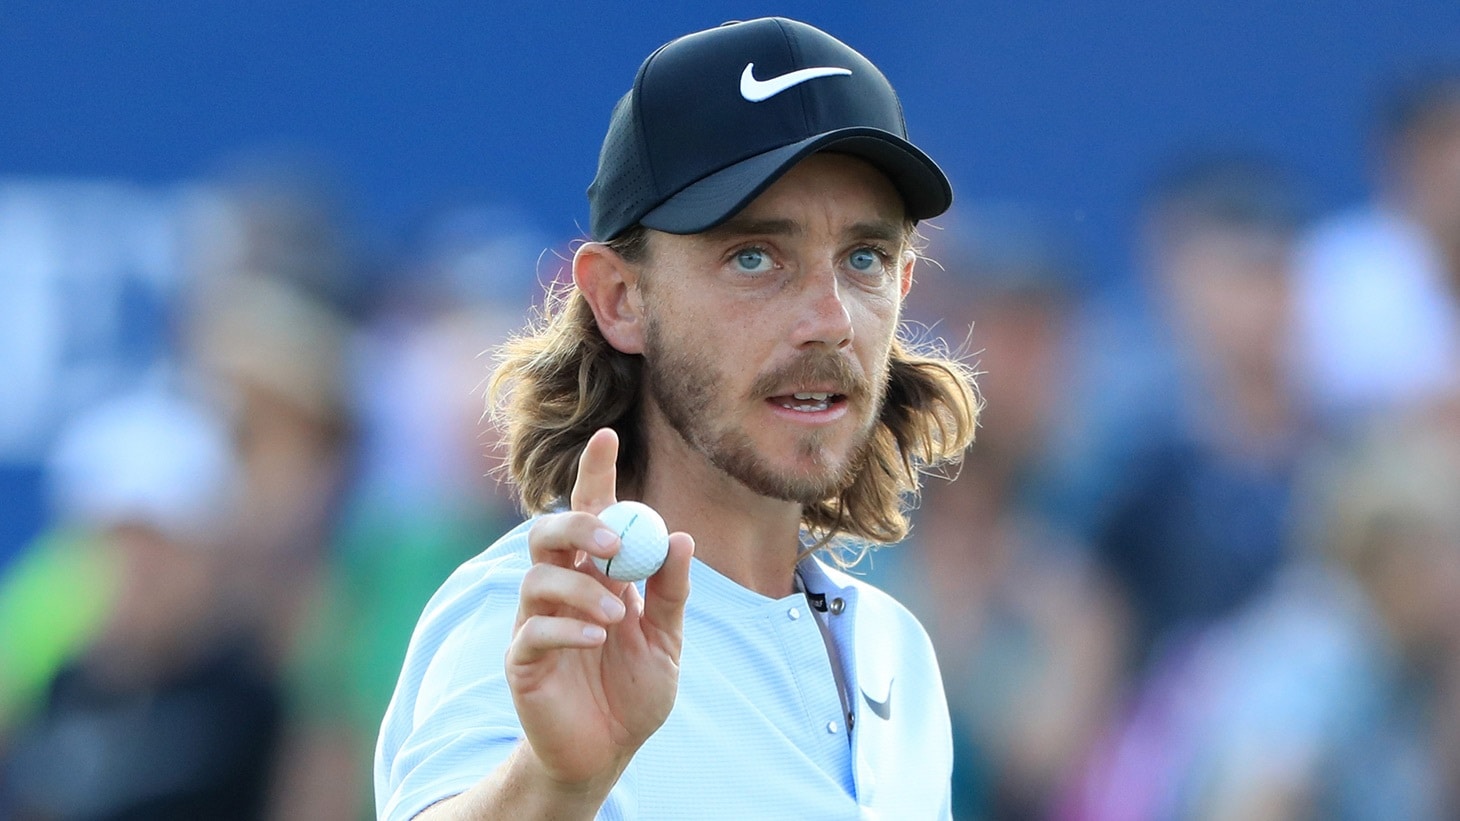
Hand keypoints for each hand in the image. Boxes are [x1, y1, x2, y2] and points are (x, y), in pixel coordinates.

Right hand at [505, 427, 693, 792]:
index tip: (607, 435)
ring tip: (617, 613)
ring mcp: (535, 622)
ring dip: (581, 587)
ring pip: (537, 577)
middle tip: (613, 541)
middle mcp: (561, 589)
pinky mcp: (522, 660)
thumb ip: (671, 592)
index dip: (596, 473)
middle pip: (548, 532)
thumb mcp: (667, 640)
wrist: (607, 753)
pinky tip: (596, 636)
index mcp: (598, 575)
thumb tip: (680, 537)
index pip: (592, 513)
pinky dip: (566, 625)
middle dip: (578, 525)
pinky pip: (532, 629)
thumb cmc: (633, 693)